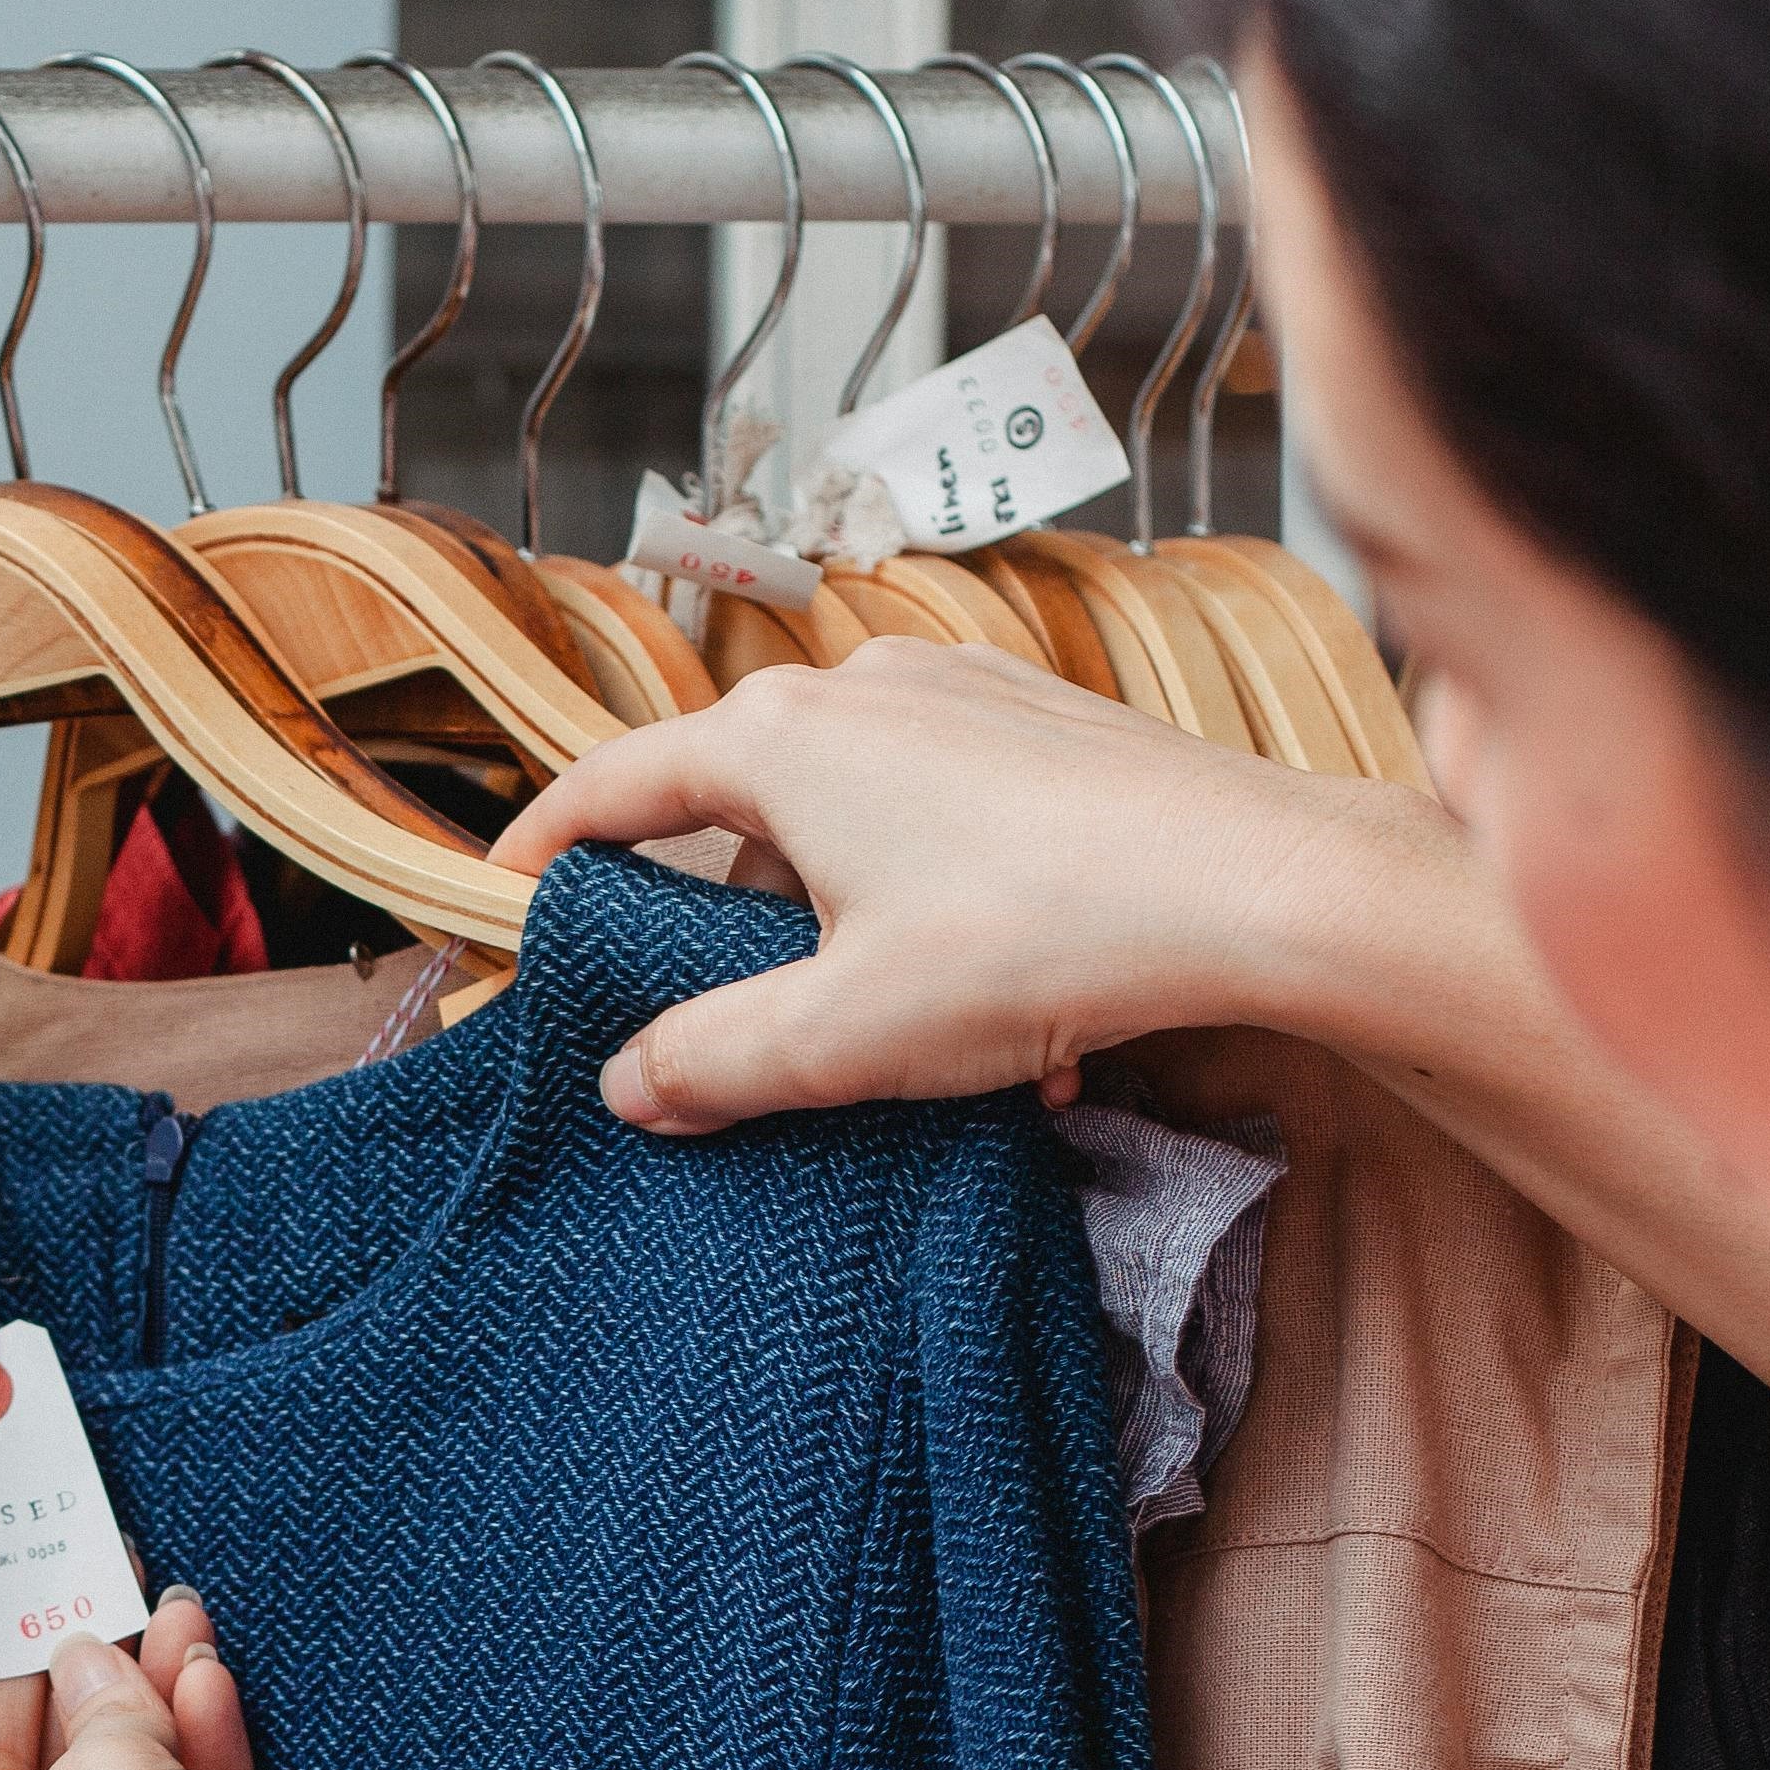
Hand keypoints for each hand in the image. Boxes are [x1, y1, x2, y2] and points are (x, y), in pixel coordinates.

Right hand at [484, 634, 1456, 1129]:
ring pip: (853, 819)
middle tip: (729, 1012)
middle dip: (733, 918)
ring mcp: (964, 694)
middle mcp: (864, 685)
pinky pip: (945, 814)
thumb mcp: (845, 1031)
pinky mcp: (1048, 725)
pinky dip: (939, 903)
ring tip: (905, 1037)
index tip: (511, 891)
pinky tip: (1004, 1001)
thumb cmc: (1046, 937)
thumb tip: (629, 1084)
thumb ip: (714, 1060)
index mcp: (781, 739)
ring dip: (853, 929)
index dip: (550, 845)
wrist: (1259, 887)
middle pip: (741, 806)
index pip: (618, 785)